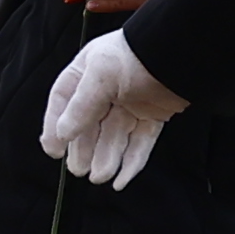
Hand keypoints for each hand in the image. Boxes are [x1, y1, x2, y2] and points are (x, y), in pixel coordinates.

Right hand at [42, 32, 188, 188]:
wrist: (180, 53)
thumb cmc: (137, 55)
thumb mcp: (100, 76)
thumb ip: (80, 106)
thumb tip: (63, 133)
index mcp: (88, 73)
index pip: (63, 102)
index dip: (55, 127)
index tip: (54, 151)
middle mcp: (106, 90)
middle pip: (89, 126)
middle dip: (85, 150)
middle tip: (79, 170)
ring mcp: (130, 104)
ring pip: (115, 138)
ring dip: (107, 159)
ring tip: (100, 176)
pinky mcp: (153, 116)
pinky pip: (140, 142)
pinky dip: (132, 162)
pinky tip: (122, 180)